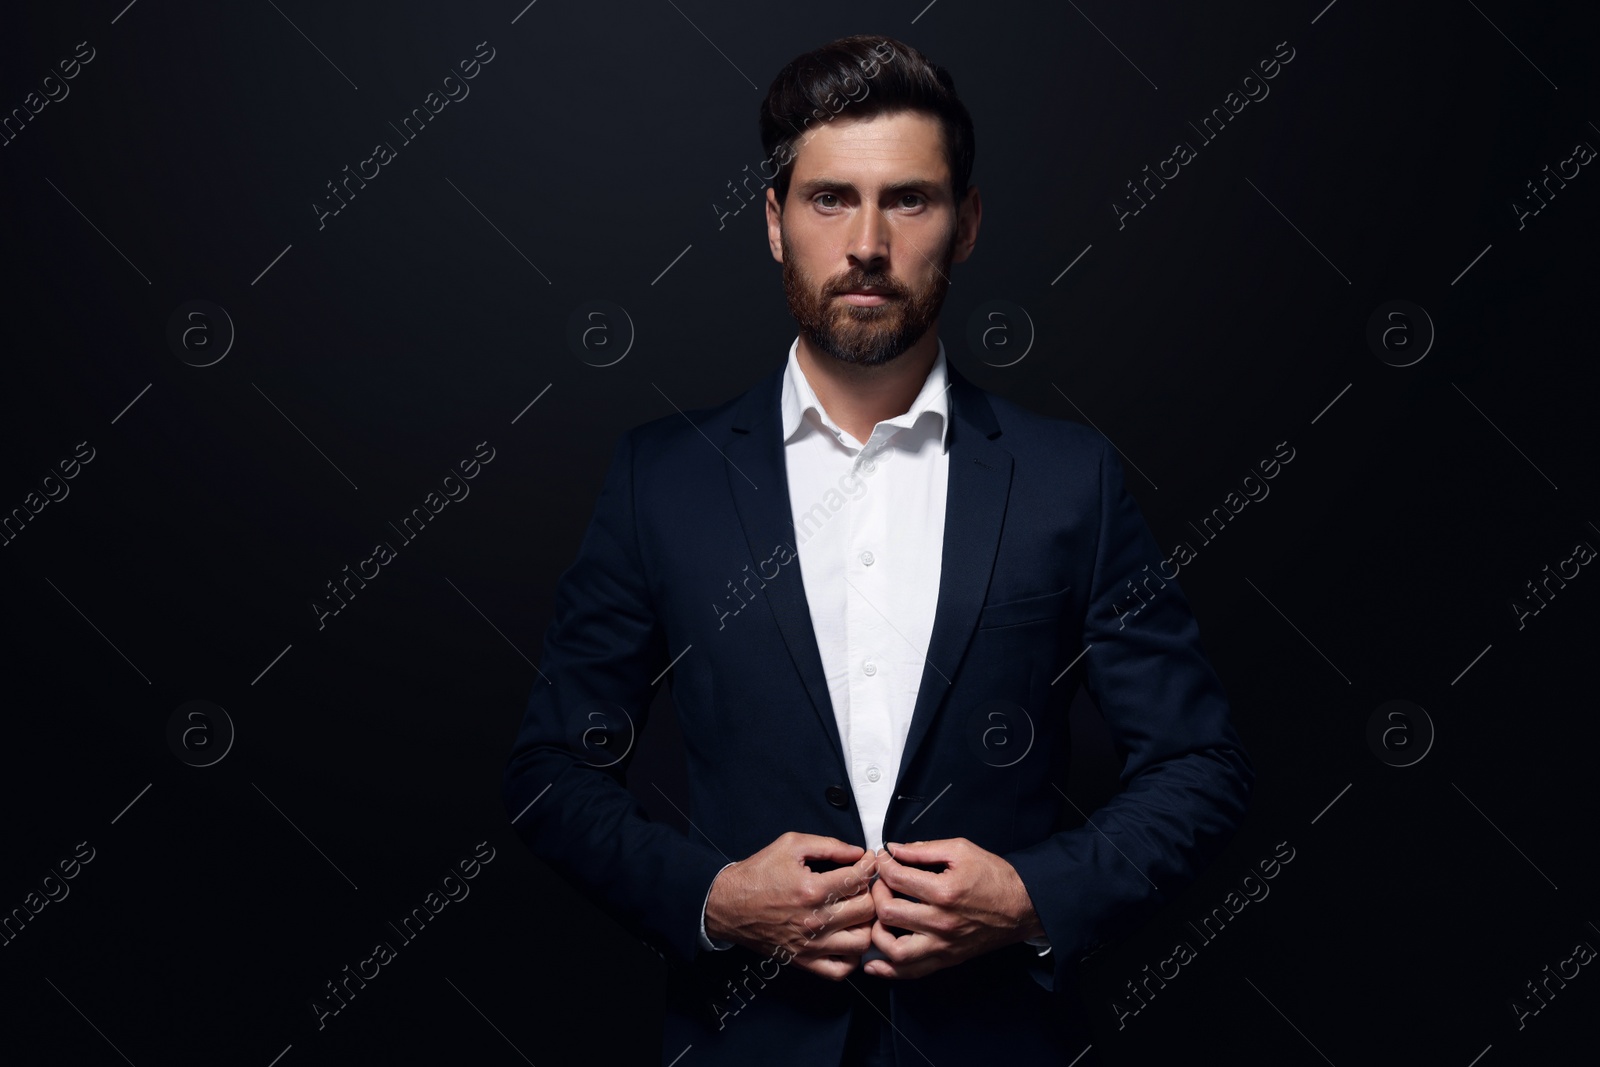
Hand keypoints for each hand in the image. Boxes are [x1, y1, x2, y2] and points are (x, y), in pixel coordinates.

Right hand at [705, 831, 878, 979]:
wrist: (728, 904)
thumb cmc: (758, 873)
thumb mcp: (791, 845)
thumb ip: (828, 845)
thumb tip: (857, 853)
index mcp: (812, 889)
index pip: (859, 878)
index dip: (869, 865)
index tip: (868, 862)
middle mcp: (814, 920)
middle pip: (867, 909)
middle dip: (870, 892)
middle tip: (864, 885)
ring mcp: (811, 945)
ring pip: (862, 941)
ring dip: (866, 925)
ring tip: (858, 912)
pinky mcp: (804, 961)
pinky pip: (842, 969)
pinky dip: (852, 956)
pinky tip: (847, 938)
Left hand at [863, 837, 1041, 979]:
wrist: (1022, 906)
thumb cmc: (994, 876)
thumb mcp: (961, 850)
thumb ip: (923, 849)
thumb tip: (893, 849)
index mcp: (944, 892)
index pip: (897, 879)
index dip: (883, 865)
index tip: (883, 860)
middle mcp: (941, 922)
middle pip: (888, 913)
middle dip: (876, 894)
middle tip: (880, 884)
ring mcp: (943, 945)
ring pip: (894, 950)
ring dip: (876, 932)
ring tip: (877, 917)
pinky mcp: (946, 959)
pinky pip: (911, 972)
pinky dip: (888, 970)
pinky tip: (873, 962)